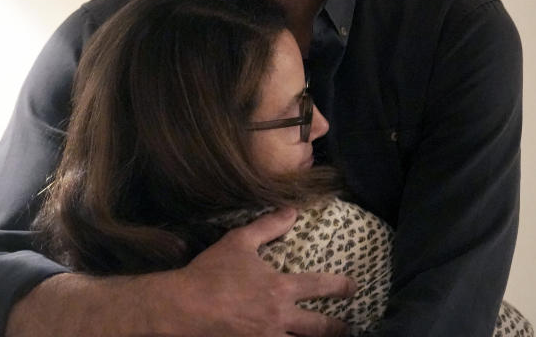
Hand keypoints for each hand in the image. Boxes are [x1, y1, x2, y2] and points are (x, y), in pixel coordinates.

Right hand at [6, 208, 355, 336]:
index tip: (352, 287)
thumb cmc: (210, 274)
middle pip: (321, 329)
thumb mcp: (238, 243)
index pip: (321, 287)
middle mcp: (280, 318)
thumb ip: (268, 226)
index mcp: (280, 289)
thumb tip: (293, 211)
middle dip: (339, 328)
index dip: (341, 287)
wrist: (183, 309)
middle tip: (348, 327)